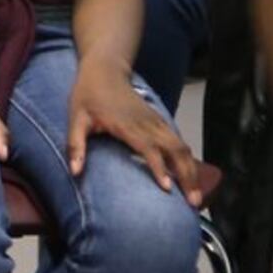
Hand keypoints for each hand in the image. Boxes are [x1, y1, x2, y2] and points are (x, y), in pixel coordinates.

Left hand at [66, 58, 206, 202]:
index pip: (148, 148)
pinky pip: (179, 141)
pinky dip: (188, 159)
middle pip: (175, 150)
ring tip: (197, 196)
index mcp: (127, 125)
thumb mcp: (76, 118)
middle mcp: (147, 123)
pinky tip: (190, 176)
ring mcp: (156, 121)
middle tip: (194, 202)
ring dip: (192, 170)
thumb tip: (75, 172)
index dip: (159, 168)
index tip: (168, 189)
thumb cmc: (88, 95)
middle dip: (187, 176)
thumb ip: (76, 145)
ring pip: (182, 146)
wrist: (105, 69)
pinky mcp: (159, 120)